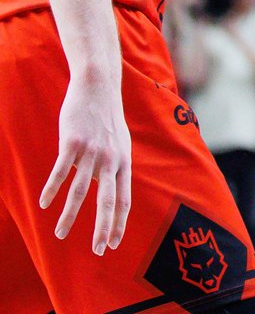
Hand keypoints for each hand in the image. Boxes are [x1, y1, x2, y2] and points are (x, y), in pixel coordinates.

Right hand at [40, 78, 131, 254]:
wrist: (98, 89)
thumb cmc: (107, 120)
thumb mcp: (120, 144)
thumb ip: (115, 167)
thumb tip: (106, 189)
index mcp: (123, 163)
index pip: (124, 200)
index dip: (119, 223)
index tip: (113, 244)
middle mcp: (111, 161)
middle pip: (107, 201)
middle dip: (101, 228)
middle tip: (96, 251)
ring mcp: (92, 152)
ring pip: (80, 191)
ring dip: (69, 216)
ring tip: (59, 234)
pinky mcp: (72, 143)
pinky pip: (60, 171)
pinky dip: (52, 189)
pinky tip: (44, 204)